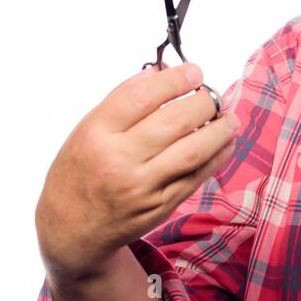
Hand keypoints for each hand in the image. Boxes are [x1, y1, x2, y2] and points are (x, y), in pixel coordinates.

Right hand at [34, 62, 237, 281]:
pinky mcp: (160, 206)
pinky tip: (225, 143)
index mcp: (96, 134)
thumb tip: (160, 72)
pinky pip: (196, 176)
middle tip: (213, 95)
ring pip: (192, 151)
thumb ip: (121, 99)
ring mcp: (142, 186)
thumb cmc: (79, 172)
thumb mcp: (86, 130)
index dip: (173, 80)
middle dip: (203, 103)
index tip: (194, 72)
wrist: (71, 228)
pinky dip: (217, 157)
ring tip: (230, 118)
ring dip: (219, 130)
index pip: (140, 97)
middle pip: (173, 122)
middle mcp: (119, 160)